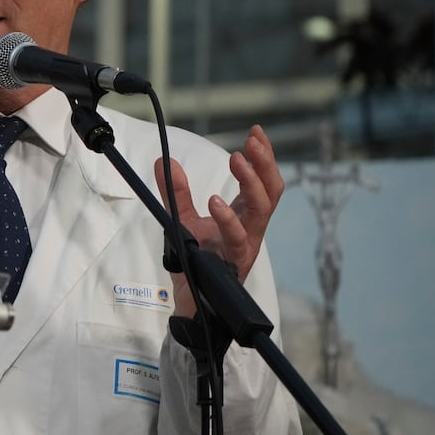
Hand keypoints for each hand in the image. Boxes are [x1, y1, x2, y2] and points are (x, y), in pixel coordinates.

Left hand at [156, 125, 283, 320]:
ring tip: (236, 160)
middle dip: (265, 165)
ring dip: (252, 184)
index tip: (257, 132)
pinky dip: (228, 219)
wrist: (192, 302)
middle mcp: (251, 229)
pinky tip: (215, 202)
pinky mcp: (234, 263)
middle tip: (252, 143)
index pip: (262, 182)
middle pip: (271, 192)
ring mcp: (246, 246)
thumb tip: (163, 160)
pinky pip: (237, 239)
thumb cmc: (196, 261)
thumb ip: (174, 192)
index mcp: (244, 216)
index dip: (263, 158)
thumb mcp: (182, 219)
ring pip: (261, 212)